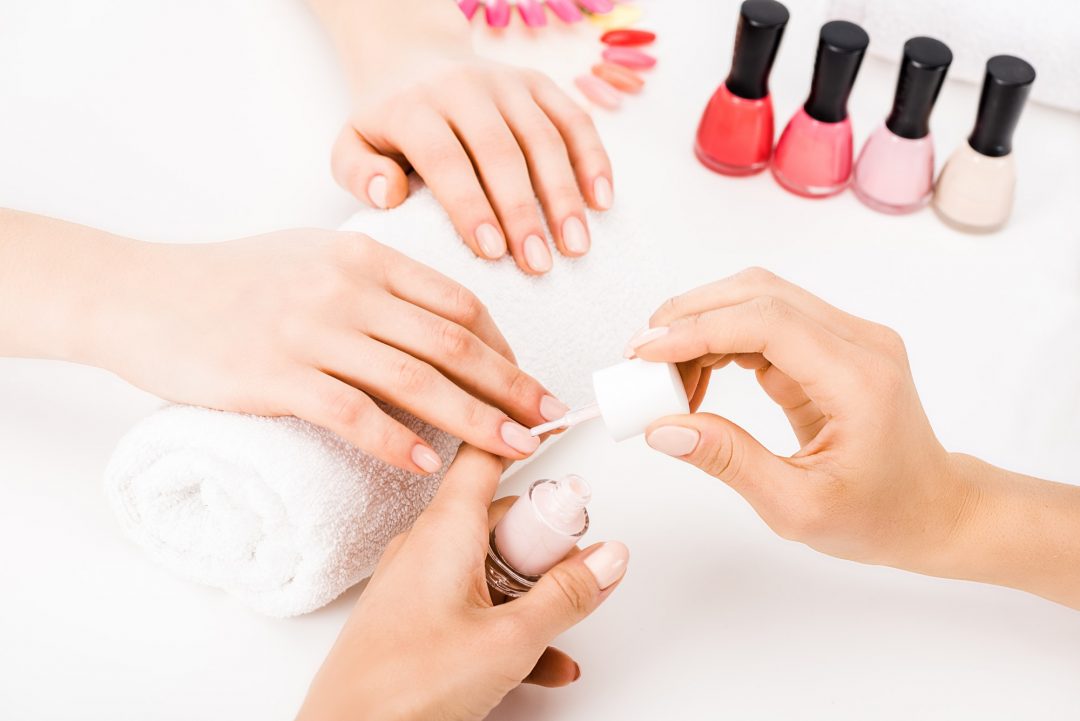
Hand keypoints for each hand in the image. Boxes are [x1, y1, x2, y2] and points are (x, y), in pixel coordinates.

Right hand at [92, 230, 565, 471]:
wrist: (142, 293)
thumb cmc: (231, 280)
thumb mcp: (313, 257)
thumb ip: (375, 283)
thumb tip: (437, 325)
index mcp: (366, 257)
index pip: (459, 303)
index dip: (504, 346)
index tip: (526, 380)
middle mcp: (347, 289)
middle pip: (453, 343)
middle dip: (511, 387)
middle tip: (549, 421)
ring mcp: (312, 332)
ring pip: (416, 380)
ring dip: (475, 421)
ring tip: (513, 451)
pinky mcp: (276, 375)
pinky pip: (352, 412)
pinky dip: (396, 441)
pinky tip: (426, 465)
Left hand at [297, 446, 628, 720]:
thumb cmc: (402, 686)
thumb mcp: (509, 640)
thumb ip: (566, 596)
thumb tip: (606, 557)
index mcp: (447, 529)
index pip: (487, 454)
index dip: (521, 432)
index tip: (556, 421)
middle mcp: (429, 544)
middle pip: (502, 516)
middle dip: (547, 542)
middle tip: (578, 572)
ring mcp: (420, 580)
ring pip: (493, 565)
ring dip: (534, 591)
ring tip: (561, 629)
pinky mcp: (416, 615)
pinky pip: (475, 602)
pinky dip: (510, 621)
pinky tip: (544, 661)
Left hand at [316, 0, 612, 274]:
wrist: (414, 60)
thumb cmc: (388, 124)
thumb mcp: (352, 145)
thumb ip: (360, 174)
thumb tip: (392, 194)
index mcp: (414, 106)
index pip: (446, 158)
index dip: (471, 206)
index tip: (492, 252)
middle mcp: (464, 87)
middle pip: (501, 152)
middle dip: (523, 212)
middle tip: (539, 265)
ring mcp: (506, 83)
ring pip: (544, 138)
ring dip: (565, 195)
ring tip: (576, 246)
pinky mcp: (539, 83)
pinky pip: (574, 120)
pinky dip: (594, 159)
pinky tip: (602, 202)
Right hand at [625, 268, 967, 571]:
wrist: (934, 510)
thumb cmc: (879, 517)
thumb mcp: (797, 507)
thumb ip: (729, 461)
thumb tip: (663, 427)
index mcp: (858, 378)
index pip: (767, 322)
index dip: (697, 329)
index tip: (643, 354)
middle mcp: (858, 340)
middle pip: (758, 293)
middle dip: (688, 317)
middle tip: (640, 361)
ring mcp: (847, 336)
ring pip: (758, 299)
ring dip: (701, 325)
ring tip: (664, 377)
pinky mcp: (831, 345)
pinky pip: (766, 323)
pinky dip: (721, 340)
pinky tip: (696, 378)